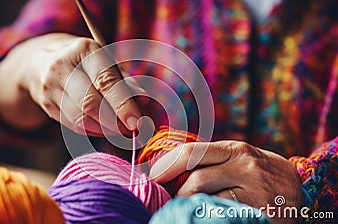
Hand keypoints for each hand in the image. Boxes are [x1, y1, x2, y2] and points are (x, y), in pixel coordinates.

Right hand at [0, 33, 144, 135]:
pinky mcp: (46, 104)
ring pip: (80, 118)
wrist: (42, 60)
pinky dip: (93, 130)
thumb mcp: (107, 63)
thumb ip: (127, 82)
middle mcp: (62, 66)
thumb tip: (144, 101)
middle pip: (89, 103)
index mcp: (84, 49)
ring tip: (121, 130)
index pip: (105, 81)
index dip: (123, 104)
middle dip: (115, 122)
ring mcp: (50, 86)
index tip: (137, 122)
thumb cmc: (87, 62)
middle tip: (132, 130)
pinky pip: (73, 125)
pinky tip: (105, 128)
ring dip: (105, 130)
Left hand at [149, 141, 302, 222]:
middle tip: (169, 196)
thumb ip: (211, 158)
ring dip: (190, 205)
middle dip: (176, 191)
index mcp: (235, 149)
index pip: (192, 152)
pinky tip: (206, 213)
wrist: (299, 188)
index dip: (167, 164)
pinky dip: (207, 214)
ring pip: (206, 200)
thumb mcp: (239, 156)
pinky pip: (220, 213)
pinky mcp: (257, 212)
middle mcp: (245, 167)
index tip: (153, 175)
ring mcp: (253, 191)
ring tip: (187, 205)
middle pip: (195, 179)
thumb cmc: (259, 170)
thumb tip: (168, 163)